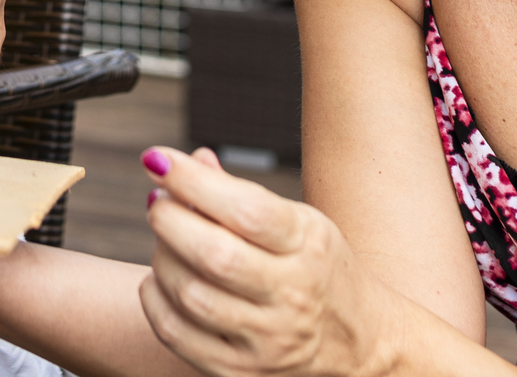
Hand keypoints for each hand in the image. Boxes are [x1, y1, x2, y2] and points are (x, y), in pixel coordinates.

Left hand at [141, 146, 385, 376]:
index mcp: (309, 245)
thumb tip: (189, 162)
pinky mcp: (241, 371)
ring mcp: (268, 340)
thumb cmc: (319, 269)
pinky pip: (176, 334)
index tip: (159, 160)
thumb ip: (242, 194)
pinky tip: (161, 280)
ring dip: (161, 257)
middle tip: (158, 202)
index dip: (193, 180)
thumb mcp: (299, 223)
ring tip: (165, 240)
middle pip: (214, 255)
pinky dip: (155, 299)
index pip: (246, 210)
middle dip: (169, 219)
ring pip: (190, 294)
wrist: (361, 341)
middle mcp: (292, 295)